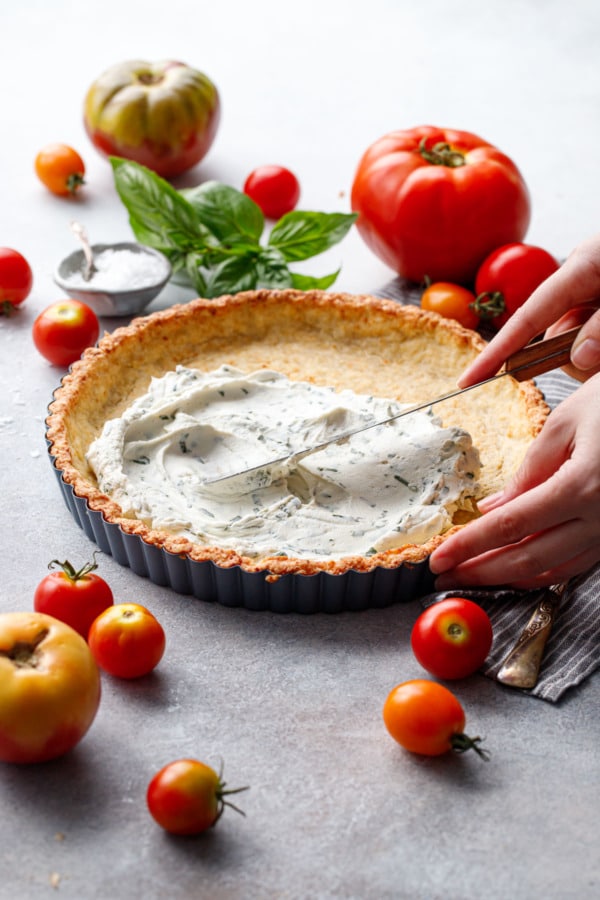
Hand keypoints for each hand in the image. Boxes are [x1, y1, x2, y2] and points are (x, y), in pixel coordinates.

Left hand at [429, 373, 599, 588]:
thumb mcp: (564, 424)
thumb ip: (527, 471)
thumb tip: (490, 510)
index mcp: (582, 485)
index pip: (509, 526)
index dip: (469, 546)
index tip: (439, 558)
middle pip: (528, 558)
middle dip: (481, 572)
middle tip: (445, 576)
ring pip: (554, 569)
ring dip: (508, 577)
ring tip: (472, 576)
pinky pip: (576, 564)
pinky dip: (541, 571)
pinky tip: (515, 568)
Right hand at [459, 234, 599, 387]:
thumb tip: (578, 358)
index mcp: (581, 267)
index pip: (526, 318)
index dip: (496, 352)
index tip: (468, 380)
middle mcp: (579, 276)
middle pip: (553, 333)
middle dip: (571, 355)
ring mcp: (590, 287)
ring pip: (573, 338)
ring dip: (594, 353)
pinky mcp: (598, 296)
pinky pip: (589, 334)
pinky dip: (599, 345)